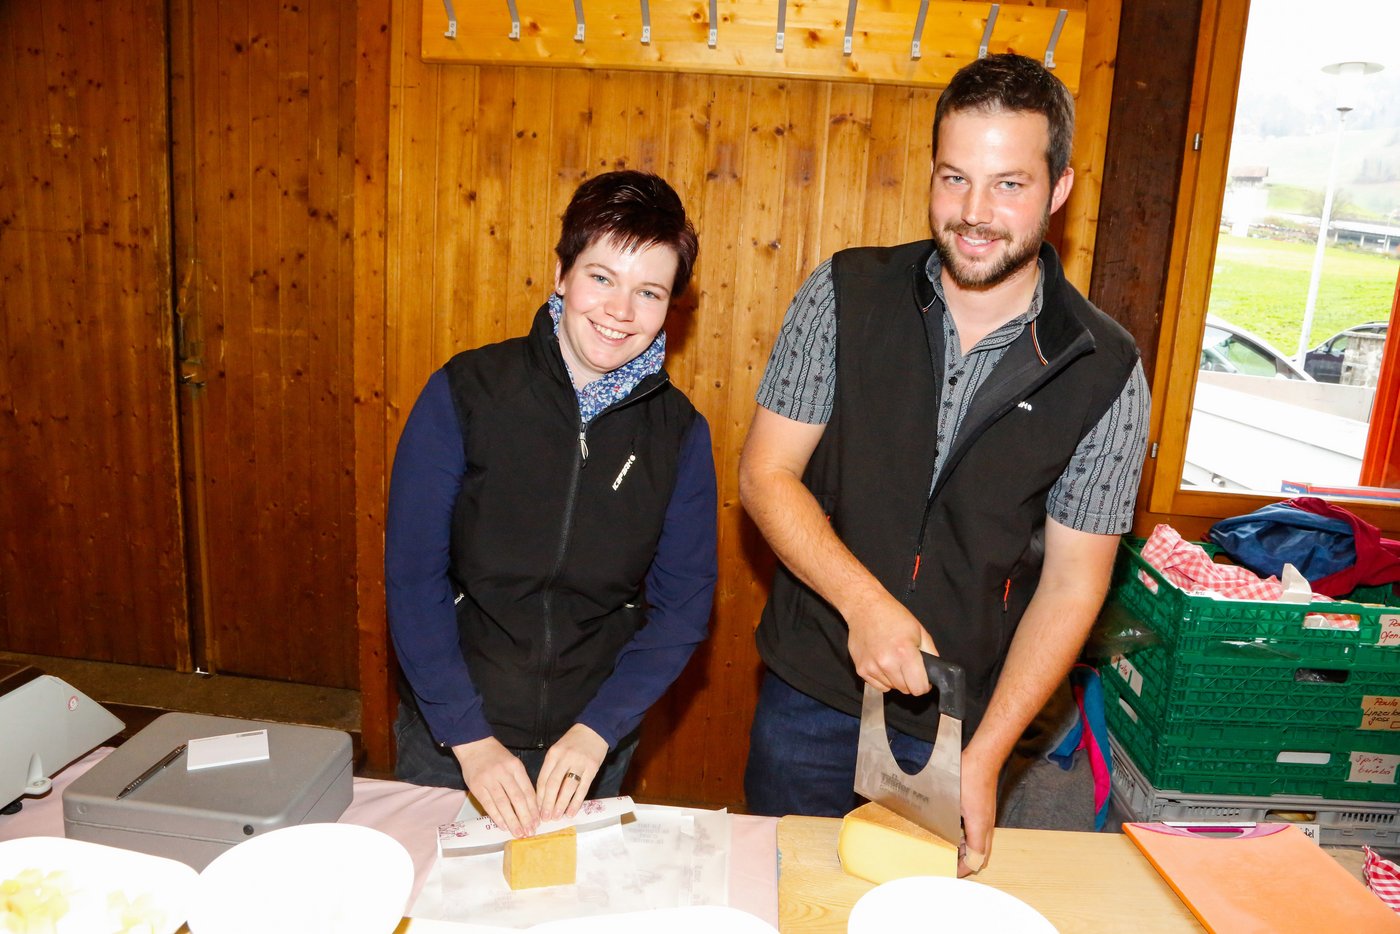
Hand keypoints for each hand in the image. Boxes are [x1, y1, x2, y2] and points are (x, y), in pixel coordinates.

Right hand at [452, 736, 538, 836]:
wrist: (474, 745)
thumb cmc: (496, 756)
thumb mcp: (513, 763)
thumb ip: (521, 781)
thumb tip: (530, 805)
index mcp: (516, 767)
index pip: (527, 790)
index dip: (534, 808)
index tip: (538, 821)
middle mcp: (503, 773)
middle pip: (517, 799)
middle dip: (525, 817)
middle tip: (530, 831)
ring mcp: (489, 780)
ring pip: (503, 804)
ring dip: (512, 821)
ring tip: (519, 833)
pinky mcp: (477, 787)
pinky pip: (489, 805)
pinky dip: (497, 816)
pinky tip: (503, 826)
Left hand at [536, 723, 608, 820]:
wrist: (594, 729)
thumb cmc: (573, 743)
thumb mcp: (558, 751)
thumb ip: (551, 769)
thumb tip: (544, 795)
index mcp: (553, 754)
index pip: (543, 778)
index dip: (539, 797)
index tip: (536, 810)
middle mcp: (565, 758)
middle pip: (553, 784)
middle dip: (548, 804)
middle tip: (545, 818)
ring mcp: (579, 763)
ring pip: (568, 788)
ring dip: (561, 805)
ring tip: (557, 817)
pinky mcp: (592, 768)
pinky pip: (583, 788)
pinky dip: (576, 802)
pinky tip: (571, 812)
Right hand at [846, 592, 938, 694]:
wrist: (866, 608)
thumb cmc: (893, 616)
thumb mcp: (920, 631)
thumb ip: (931, 653)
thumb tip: (935, 672)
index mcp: (905, 653)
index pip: (919, 688)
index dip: (924, 685)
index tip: (923, 679)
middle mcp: (887, 663)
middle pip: (905, 690)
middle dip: (910, 682)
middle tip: (908, 667)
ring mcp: (872, 667)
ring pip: (891, 688)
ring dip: (895, 680)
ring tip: (893, 660)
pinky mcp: (861, 669)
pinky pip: (878, 686)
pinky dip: (882, 679)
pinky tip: (882, 663)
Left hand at [957, 745, 999, 876]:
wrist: (984, 759)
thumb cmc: (968, 775)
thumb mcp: (952, 800)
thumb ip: (946, 819)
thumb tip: (936, 832)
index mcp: (979, 826)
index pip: (976, 858)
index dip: (964, 869)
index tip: (951, 872)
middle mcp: (986, 825)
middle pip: (982, 855)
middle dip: (967, 863)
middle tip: (950, 865)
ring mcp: (988, 818)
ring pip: (982, 844)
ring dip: (968, 851)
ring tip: (950, 852)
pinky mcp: (986, 811)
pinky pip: (981, 833)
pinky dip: (970, 840)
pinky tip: (955, 833)